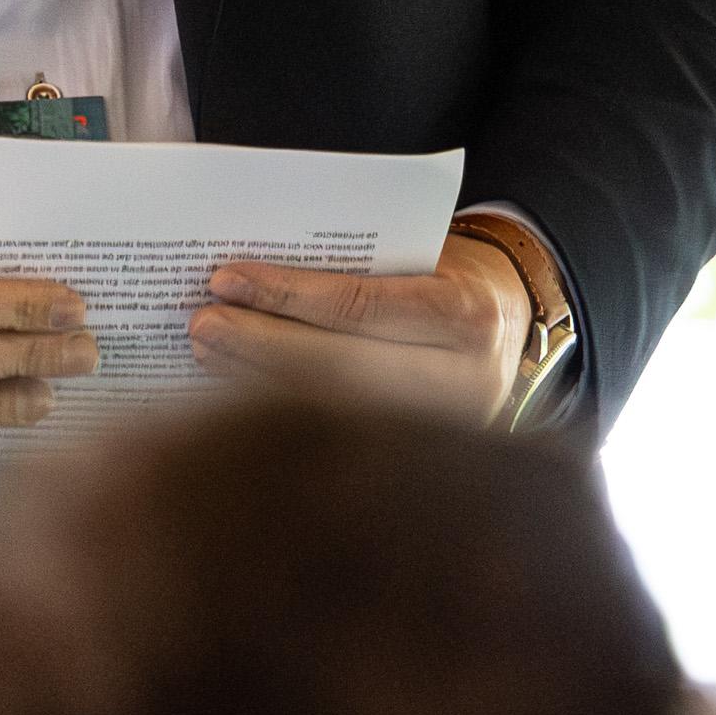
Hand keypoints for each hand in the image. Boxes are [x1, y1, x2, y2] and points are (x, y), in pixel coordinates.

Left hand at [190, 230, 535, 422]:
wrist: (514, 325)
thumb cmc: (450, 274)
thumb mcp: (425, 254)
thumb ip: (359, 265)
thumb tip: (251, 273)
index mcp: (468, 315)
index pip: (361, 306)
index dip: (288, 295)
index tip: (226, 280)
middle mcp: (465, 381)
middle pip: (342, 367)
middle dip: (262, 344)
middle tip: (202, 324)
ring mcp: (446, 431)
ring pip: (334, 409)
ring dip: (258, 379)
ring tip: (207, 353)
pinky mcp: (425, 460)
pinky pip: (338, 433)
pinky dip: (279, 410)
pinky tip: (235, 388)